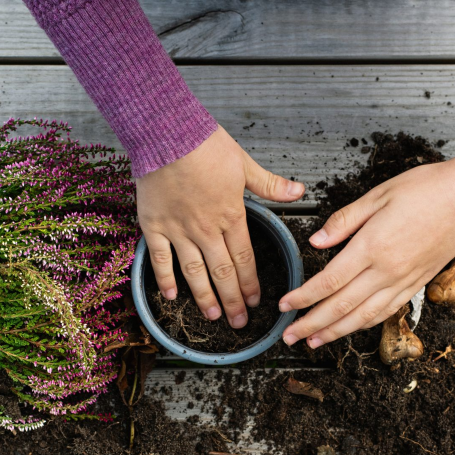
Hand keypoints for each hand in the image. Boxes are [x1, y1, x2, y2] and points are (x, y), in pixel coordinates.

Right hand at [136, 126, 304, 327]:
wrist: (166, 132)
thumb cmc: (204, 143)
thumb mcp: (244, 163)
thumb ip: (270, 184)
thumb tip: (298, 190)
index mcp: (231, 215)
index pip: (245, 259)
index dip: (251, 284)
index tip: (256, 302)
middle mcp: (207, 229)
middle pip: (223, 273)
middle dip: (233, 300)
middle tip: (239, 322)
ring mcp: (179, 230)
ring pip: (195, 272)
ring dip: (206, 297)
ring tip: (213, 316)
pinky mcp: (155, 226)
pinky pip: (161, 259)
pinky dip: (165, 280)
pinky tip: (171, 297)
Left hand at [279, 131, 454, 346]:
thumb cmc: (428, 189)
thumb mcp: (378, 195)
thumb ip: (343, 221)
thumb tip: (315, 241)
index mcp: (373, 246)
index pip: (329, 281)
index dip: (304, 297)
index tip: (284, 306)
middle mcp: (388, 270)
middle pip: (341, 307)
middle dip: (311, 325)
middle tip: (289, 336)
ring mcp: (404, 281)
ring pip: (363, 317)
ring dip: (334, 333)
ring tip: (313, 342)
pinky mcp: (417, 284)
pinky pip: (386, 312)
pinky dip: (364, 325)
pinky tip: (349, 329)